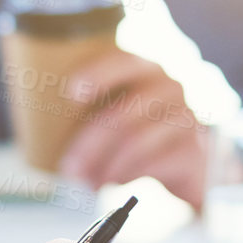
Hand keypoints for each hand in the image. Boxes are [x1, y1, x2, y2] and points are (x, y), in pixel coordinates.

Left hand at [57, 52, 205, 209]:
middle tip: (69, 168)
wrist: (200, 159)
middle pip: (123, 113)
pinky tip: (115, 183)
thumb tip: (43, 123)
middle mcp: (174, 85)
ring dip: (105, 167)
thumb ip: (99, 102)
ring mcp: (190, 116)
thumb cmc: (150, 129)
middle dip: (89, 145)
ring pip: (136, 142)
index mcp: (151, 65)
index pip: (125, 59)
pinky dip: (128, 176)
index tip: (72, 93)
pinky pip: (155, 164)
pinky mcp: (198, 149)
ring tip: (88, 182)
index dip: (98, 74)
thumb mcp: (129, 106)